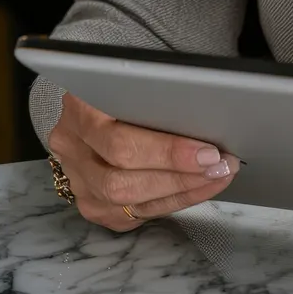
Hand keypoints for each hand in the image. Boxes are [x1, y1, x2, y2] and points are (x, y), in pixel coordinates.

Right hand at [48, 93, 240, 231]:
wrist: (92, 107)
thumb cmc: (123, 88)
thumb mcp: (133, 80)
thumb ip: (156, 97)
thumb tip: (206, 117)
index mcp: (78, 111)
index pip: (120, 143)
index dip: (168, 153)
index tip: (208, 152)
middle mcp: (71, 149)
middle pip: (123, 180)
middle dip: (180, 177)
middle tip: (221, 167)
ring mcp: (78, 181)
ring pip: (129, 201)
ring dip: (183, 192)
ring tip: (218, 177)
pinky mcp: (93, 204)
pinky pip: (136, 213)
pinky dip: (173, 202)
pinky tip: (199, 189)